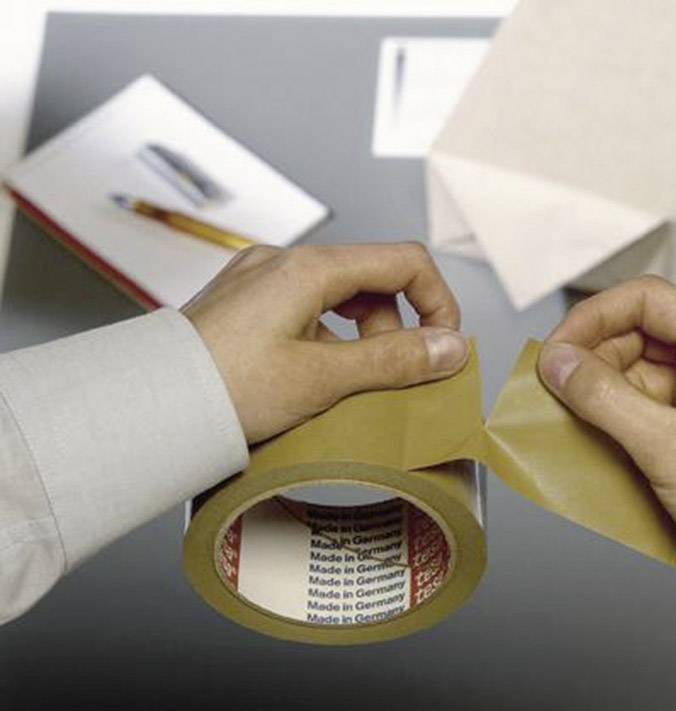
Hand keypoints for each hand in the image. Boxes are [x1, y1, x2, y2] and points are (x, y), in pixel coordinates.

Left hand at [183, 243, 467, 443]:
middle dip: (395, 329)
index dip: (437, 302)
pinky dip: (327, 341)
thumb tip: (452, 348)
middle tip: (390, 380)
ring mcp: (260, 280)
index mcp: (309, 268)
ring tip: (345, 387)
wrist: (149, 407)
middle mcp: (283, 262)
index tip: (442, 349)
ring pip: (340, 297)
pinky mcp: (243, 304)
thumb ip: (395, 360)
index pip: (405, 262)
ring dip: (361, 339)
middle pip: (373, 280)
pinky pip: (306, 311)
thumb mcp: (324, 379)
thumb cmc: (226, 390)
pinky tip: (312, 379)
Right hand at [538, 276, 675, 557]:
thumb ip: (604, 397)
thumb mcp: (665, 444)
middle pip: (641, 332)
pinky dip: (616, 412)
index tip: (560, 346)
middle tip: (557, 382)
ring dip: (602, 385)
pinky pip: (646, 405)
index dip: (597, 316)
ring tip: (571, 408)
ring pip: (639, 370)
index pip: (649, 301)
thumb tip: (558, 362)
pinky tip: (592, 428)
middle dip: (595, 354)